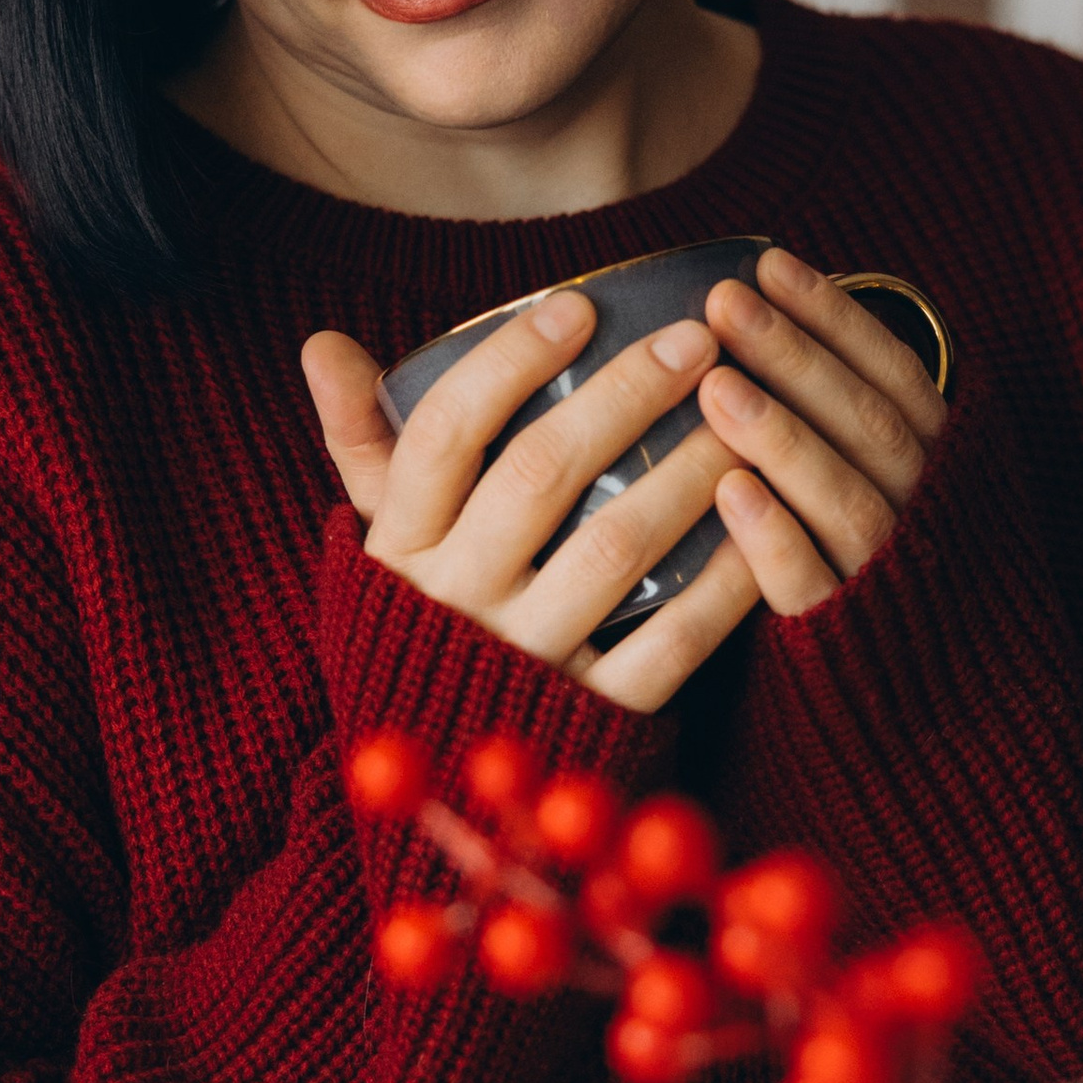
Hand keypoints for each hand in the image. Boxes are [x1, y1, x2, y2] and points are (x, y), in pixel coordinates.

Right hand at [303, 291, 764, 713]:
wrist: (450, 775)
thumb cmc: (426, 619)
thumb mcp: (382, 540)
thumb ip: (363, 443)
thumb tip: (322, 344)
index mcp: (400, 544)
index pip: (443, 434)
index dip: (508, 363)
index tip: (578, 307)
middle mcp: (455, 599)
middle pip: (538, 475)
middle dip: (623, 395)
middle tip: (695, 340)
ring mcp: (527, 660)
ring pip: (613, 549)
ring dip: (685, 474)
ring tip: (739, 417)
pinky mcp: (594, 717)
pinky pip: (671, 643)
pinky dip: (723, 582)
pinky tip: (760, 522)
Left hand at [694, 244, 945, 615]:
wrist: (921, 713)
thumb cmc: (870, 573)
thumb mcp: (880, 484)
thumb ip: (845, 418)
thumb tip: (766, 314)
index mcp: (947, 468)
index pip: (896, 375)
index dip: (835, 318)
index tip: (768, 264)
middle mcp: (932, 518)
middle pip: (873, 425)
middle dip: (798, 358)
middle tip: (727, 303)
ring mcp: (895, 582)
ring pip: (853, 501)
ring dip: (785, 438)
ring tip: (717, 387)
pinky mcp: (847, 646)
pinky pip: (818, 587)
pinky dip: (778, 537)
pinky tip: (730, 490)